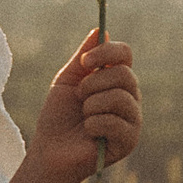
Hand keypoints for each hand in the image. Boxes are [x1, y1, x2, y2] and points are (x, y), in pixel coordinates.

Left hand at [28, 33, 140, 182]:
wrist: (49, 151)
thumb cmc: (58, 117)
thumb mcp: (67, 81)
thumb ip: (83, 58)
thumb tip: (100, 30)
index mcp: (116, 81)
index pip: (125, 55)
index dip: (107, 52)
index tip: (85, 61)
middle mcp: (130, 97)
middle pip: (124, 74)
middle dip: (92, 84)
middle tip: (79, 98)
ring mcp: (133, 120)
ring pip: (120, 98)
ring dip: (91, 106)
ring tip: (83, 117)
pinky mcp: (130, 141)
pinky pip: (115, 122)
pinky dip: (94, 125)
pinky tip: (88, 133)